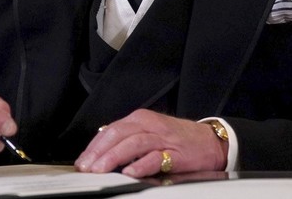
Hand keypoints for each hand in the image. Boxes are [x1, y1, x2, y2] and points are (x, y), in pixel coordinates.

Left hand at [74, 109, 226, 176]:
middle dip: (99, 152)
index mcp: (140, 119)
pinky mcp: (175, 152)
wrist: (209, 142)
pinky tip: (129, 172)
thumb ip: (127, 139)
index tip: (83, 161)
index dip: (94, 146)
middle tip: (86, 167)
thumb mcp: (149, 132)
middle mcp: (149, 124)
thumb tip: (101, 151)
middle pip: (118, 134)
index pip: (110, 130)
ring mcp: (162, 138)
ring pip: (132, 143)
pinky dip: (140, 164)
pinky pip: (155, 157)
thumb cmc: (177, 139)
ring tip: (100, 170)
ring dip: (113, 157)